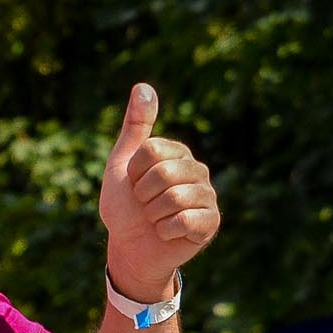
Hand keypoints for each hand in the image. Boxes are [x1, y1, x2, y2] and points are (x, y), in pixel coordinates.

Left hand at [97, 84, 219, 300]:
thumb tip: (143, 85)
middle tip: (144, 205)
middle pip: (164, 172)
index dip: (134, 172)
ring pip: (174, 197)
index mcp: (177, 153)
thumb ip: (135, 125)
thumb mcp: (121, 162)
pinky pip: (185, 221)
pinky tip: (167, 233)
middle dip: (143, 195)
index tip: (133, 184)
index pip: (151, 150)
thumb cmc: (124, 206)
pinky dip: (166, 231)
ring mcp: (207, 196)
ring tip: (155, 219)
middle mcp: (197, 170)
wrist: (129, 247)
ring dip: (153, 214)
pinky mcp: (211, 222)